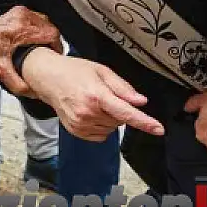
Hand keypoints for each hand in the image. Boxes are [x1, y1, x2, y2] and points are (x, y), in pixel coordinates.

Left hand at [0, 6, 61, 95]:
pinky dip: (39, 28)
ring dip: (47, 34)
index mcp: (20, 29)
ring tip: (45, 47)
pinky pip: (36, 18)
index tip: (55, 56)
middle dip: (53, 41)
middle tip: (51, 54)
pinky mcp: (17, 11)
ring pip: (44, 22)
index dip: (57, 47)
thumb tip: (33, 92)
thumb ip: (18, 84)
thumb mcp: (0, 71)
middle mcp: (21, 17)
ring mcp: (19, 12)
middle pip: (50, 27)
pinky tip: (36, 38)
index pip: (51, 35)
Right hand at [22, 47, 164, 140]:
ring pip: (111, 129)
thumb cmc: (74, 71)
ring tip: (94, 102)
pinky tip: (90, 112)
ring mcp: (80, 124)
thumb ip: (123, 88)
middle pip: (120, 120)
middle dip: (119, 110)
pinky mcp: (75, 131)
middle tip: (104, 95)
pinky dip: (101, 126)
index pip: (125, 112)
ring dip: (110, 118)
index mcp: (96, 95)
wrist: (48, 78)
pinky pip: (101, 135)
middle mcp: (87, 112)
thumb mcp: (101, 71)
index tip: (159, 129)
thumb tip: (141, 101)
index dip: (144, 121)